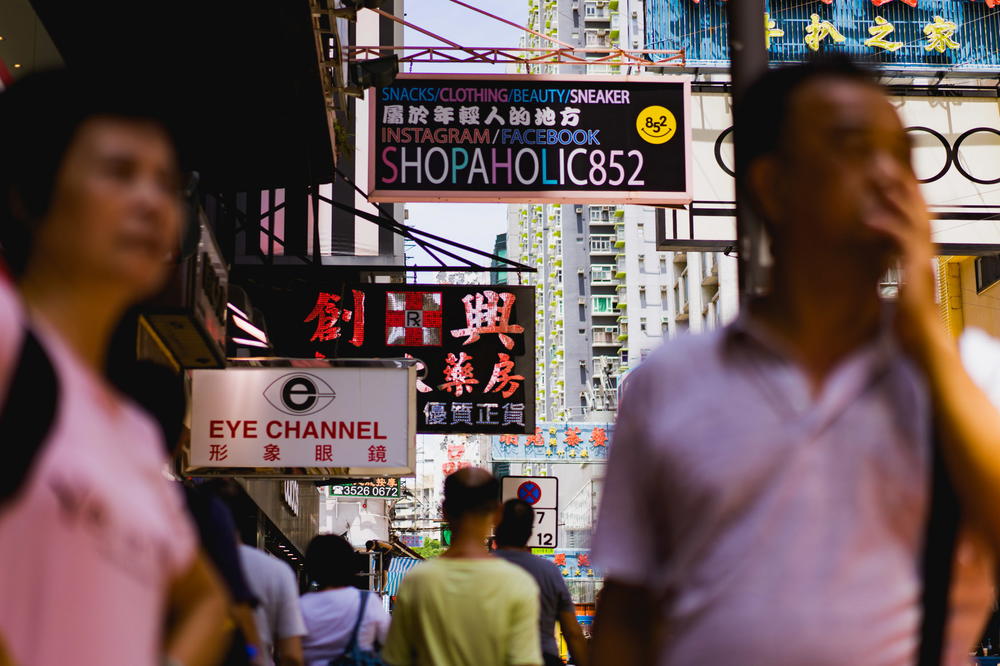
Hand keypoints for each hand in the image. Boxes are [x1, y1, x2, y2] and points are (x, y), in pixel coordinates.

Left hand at [864, 176, 944, 359]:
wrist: (926, 347)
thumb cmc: (912, 322)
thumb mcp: (900, 286)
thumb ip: (894, 267)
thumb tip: (884, 253)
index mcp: (919, 254)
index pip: (913, 214)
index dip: (901, 191)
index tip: (885, 171)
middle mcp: (924, 253)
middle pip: (915, 209)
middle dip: (898, 182)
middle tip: (880, 160)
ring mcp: (921, 262)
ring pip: (912, 220)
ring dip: (894, 196)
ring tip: (878, 176)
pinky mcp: (915, 275)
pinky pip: (902, 246)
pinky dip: (887, 229)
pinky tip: (870, 219)